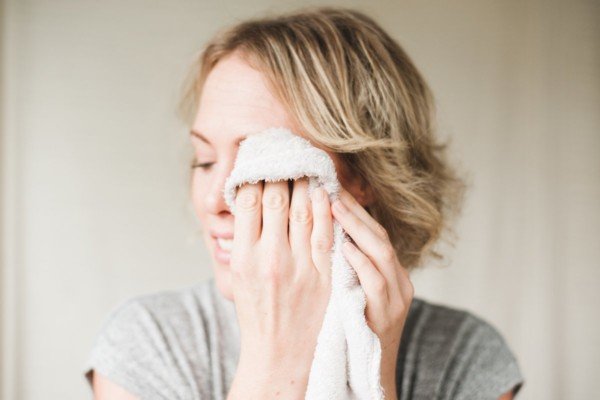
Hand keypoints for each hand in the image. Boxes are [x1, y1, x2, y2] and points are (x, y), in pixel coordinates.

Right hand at [227, 178, 332, 398]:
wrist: (280, 354)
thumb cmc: (257, 314)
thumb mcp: (237, 277)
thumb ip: (242, 239)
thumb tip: (248, 201)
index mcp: (242, 257)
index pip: (247, 201)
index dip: (255, 175)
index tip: (261, 161)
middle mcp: (268, 258)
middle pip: (275, 199)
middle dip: (281, 172)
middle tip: (285, 155)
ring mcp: (298, 266)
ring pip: (302, 209)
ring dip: (305, 182)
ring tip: (305, 166)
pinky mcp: (323, 274)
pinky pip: (326, 231)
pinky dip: (324, 207)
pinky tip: (323, 191)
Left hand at [331, 188, 413, 398]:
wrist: (370, 378)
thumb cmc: (354, 332)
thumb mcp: (354, 295)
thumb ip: (345, 268)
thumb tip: (320, 235)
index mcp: (389, 274)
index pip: (373, 232)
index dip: (354, 209)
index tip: (331, 189)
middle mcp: (398, 281)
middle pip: (379, 235)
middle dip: (354, 211)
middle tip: (330, 189)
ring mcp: (396, 299)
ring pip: (382, 253)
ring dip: (357, 228)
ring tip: (334, 207)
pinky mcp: (387, 317)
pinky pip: (376, 284)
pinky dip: (361, 262)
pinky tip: (344, 246)